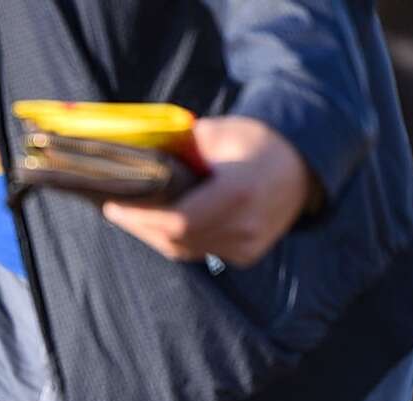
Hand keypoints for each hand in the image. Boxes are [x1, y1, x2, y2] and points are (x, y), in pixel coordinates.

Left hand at [100, 115, 315, 267]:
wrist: (299, 165)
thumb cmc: (253, 142)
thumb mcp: (217, 133)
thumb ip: (179, 148)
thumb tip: (136, 158)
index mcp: (239, 192)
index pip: (179, 220)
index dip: (142, 217)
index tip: (113, 204)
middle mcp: (245, 226)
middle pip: (177, 239)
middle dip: (141, 225)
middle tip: (115, 208)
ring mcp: (248, 246)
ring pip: (185, 250)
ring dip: (154, 234)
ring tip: (132, 215)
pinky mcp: (247, 255)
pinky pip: (199, 252)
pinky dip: (177, 239)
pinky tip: (159, 224)